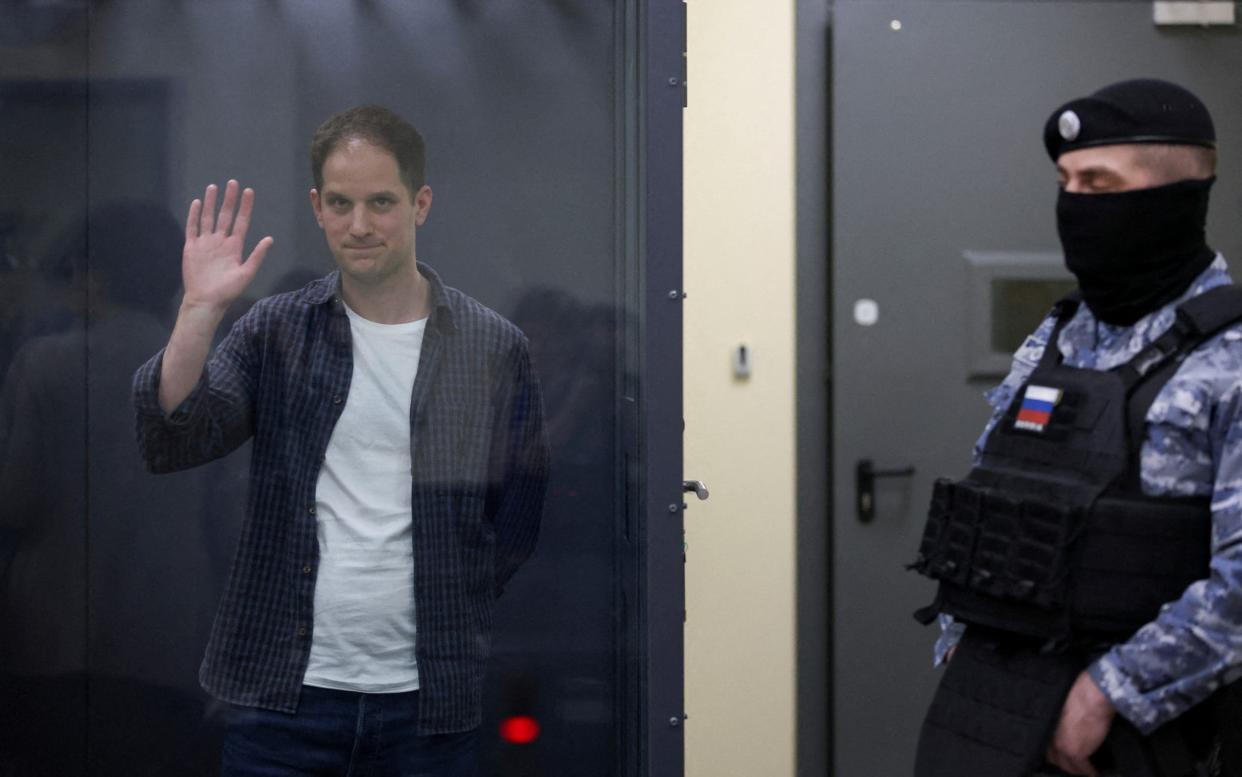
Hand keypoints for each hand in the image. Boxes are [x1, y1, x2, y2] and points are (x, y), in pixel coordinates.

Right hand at [181, 180, 272, 311]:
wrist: (206, 300)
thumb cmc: (228, 290)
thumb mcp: (246, 273)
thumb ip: (257, 256)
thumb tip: (270, 239)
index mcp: (235, 246)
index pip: (241, 221)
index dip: (245, 207)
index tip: (249, 192)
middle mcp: (220, 241)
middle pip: (225, 215)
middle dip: (229, 200)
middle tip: (233, 182)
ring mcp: (206, 243)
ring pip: (209, 218)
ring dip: (212, 203)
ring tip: (214, 187)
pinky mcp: (192, 247)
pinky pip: (193, 227)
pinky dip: (194, 215)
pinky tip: (197, 202)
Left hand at [1045, 671, 1115, 776]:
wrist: (1090, 696)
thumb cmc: (1081, 695)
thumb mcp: (1064, 707)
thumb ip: (1063, 719)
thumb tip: (1070, 724)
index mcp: (1047, 725)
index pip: (1047, 746)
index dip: (1055, 753)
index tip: (1062, 756)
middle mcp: (1051, 738)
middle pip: (1054, 759)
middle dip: (1063, 764)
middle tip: (1074, 767)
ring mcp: (1062, 747)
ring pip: (1067, 767)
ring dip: (1077, 770)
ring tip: (1084, 772)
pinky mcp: (1076, 753)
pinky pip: (1083, 769)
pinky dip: (1090, 773)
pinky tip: (1094, 774)